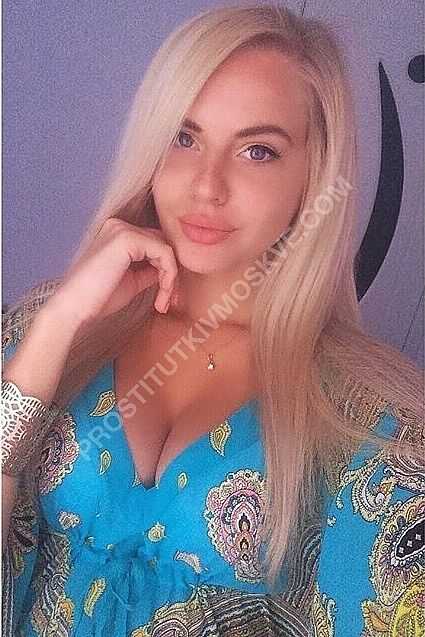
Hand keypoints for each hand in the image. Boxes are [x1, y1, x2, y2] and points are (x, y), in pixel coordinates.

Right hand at [49, 218, 178, 329]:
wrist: (75, 308)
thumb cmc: (98, 298)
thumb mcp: (132, 281)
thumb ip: (149, 270)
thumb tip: (168, 269)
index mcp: (116, 233)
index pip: (153, 244)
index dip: (165, 270)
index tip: (165, 298)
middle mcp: (119, 226)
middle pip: (162, 244)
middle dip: (171, 274)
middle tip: (167, 301)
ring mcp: (123, 229)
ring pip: (166, 249)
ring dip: (170, 278)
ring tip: (162, 302)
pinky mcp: (128, 238)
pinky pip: (164, 253)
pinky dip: (169, 276)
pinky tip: (161, 296)